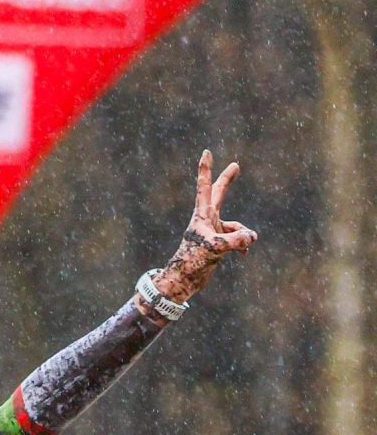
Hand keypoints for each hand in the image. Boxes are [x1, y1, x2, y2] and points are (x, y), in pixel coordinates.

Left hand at [150, 152, 257, 308]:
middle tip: (236, 165)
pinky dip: (242, 245)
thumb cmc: (192, 262)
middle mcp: (208, 220)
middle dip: (227, 180)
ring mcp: (213, 231)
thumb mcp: (215, 249)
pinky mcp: (217, 244)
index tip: (206, 152)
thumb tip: (252, 237)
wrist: (183, 281)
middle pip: (220, 194)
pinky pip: (236, 240)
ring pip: (235, 225)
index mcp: (202, 214)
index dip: (206, 169)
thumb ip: (236, 240)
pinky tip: (244, 254)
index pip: (205, 187)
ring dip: (242, 233)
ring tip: (245, 246)